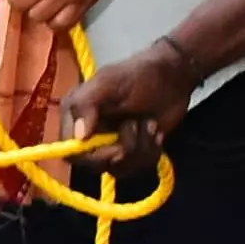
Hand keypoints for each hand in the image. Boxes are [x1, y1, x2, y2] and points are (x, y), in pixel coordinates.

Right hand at [64, 38, 197, 186]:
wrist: (174, 77)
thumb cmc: (139, 75)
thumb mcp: (109, 82)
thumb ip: (87, 104)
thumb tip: (78, 137)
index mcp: (75, 115)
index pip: (70, 151)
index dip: (91, 156)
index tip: (115, 147)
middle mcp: (89, 133)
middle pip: (96, 165)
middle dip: (124, 149)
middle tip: (137, 125)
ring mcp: (111, 144)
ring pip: (120, 168)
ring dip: (141, 147)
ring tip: (149, 123)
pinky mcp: (132, 152)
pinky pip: (137, 167)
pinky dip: (151, 150)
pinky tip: (155, 131)